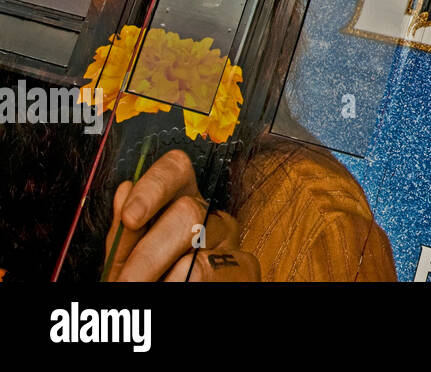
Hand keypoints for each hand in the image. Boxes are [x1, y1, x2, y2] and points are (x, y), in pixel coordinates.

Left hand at [104, 148, 259, 281]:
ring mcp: (230, 240)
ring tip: (144, 290)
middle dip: (149, 254)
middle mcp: (209, 215)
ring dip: (163, 277)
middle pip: (188, 211)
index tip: (131, 217)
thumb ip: (123, 234)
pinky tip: (173, 287)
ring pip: (201, 245)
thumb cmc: (147, 284)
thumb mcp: (125, 262)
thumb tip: (125, 191)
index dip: (154, 185)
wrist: (158, 321)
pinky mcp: (246, 266)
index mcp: (177, 203)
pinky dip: (182, 284)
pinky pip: (211, 272)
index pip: (176, 168)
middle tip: (126, 282)